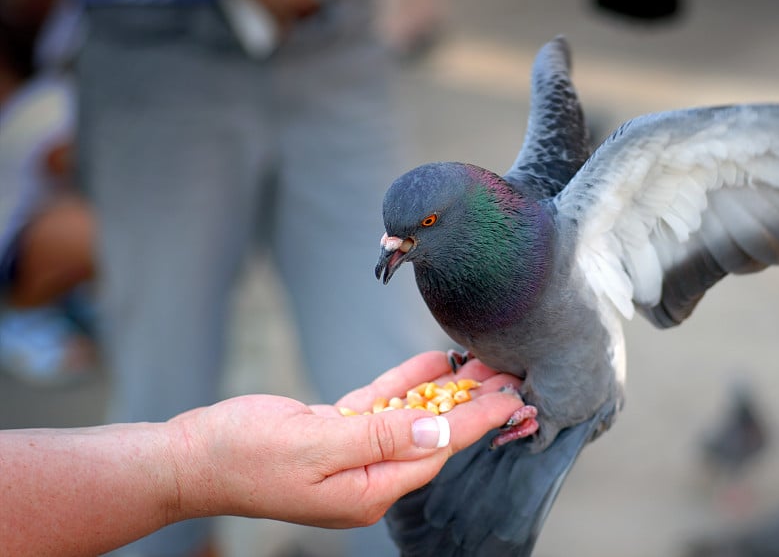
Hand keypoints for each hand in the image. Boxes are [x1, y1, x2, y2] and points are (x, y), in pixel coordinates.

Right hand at [169, 351, 522, 527]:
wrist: (193, 456)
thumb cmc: (245, 456)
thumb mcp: (316, 445)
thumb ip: (381, 438)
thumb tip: (439, 435)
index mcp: (368, 489)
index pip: (437, 451)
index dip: (477, 422)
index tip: (513, 399)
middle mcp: (367, 475)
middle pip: (432, 434)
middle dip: (471, 403)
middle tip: (509, 371)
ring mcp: (352, 453)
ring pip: (411, 417)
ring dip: (444, 389)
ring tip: (482, 361)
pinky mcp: (336, 431)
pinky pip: (382, 406)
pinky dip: (407, 384)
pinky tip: (434, 363)